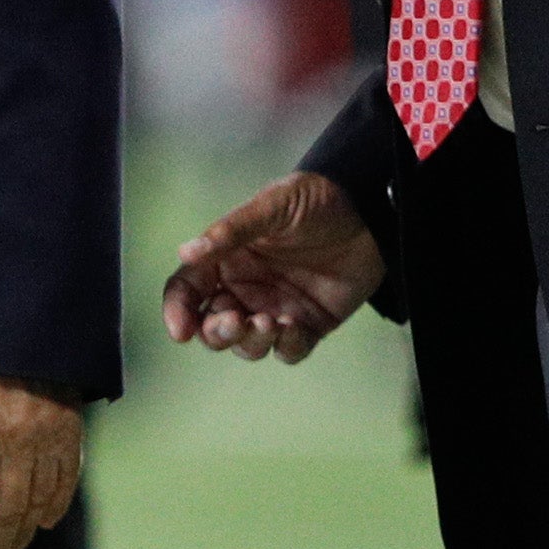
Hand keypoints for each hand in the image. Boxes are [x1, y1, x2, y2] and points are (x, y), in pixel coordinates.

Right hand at [162, 171, 384, 362]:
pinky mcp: (308, 324)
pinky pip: (289, 349)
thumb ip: (231, 231)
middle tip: (235, 320)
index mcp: (226, 258)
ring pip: (247, 344)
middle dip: (217, 332)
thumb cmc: (315, 199)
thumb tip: (185, 251)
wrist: (370, 211)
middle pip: (212, 326)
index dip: (177, 311)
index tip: (181, 330)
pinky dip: (286, 345)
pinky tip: (293, 326)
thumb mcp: (273, 207)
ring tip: (270, 322)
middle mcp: (245, 288)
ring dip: (251, 341)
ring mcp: (275, 308)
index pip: (188, 290)